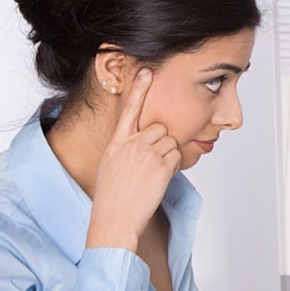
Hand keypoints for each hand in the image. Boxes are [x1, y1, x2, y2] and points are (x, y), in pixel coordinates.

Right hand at [86, 69, 180, 251]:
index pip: (128, 109)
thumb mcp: (112, 164)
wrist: (114, 219)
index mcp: (116, 142)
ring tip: (153, 172)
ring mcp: (147, 155)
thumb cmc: (112, 195)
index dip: (139, 89)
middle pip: (159, 127)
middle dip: (161, 141)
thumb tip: (142, 140)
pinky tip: (159, 178)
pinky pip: (177, 155)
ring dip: (168, 154)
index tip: (147, 71)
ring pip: (171, 141)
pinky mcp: (162, 167)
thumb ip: (126, 147)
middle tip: (151, 161)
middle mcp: (131, 144)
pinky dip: (174, 166)